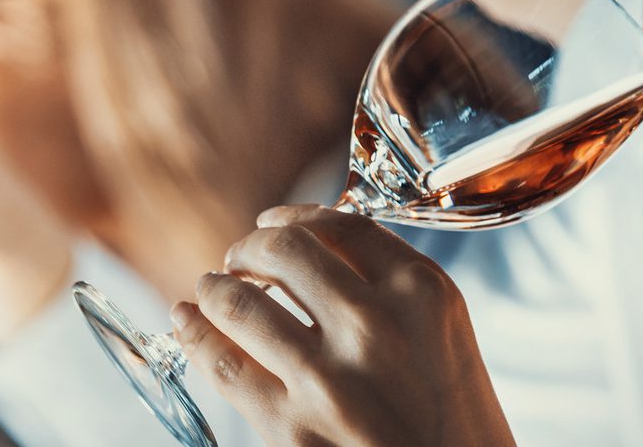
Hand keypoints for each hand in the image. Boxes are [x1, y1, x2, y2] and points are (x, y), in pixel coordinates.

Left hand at [170, 205, 513, 445]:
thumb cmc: (456, 423)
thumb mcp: (443, 336)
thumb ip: (390, 291)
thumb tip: (309, 257)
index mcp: (421, 291)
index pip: (341, 224)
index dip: (294, 216)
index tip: (273, 222)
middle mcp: (375, 324)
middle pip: (284, 250)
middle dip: (249, 248)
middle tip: (238, 259)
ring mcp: (329, 377)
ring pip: (241, 303)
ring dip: (215, 288)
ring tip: (208, 289)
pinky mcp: (292, 427)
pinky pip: (224, 364)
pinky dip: (195, 334)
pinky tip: (186, 320)